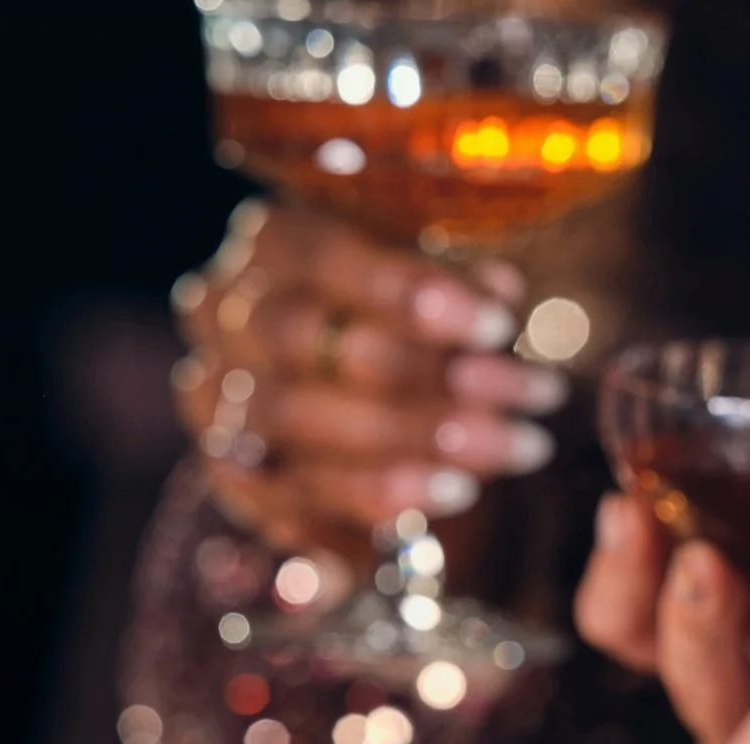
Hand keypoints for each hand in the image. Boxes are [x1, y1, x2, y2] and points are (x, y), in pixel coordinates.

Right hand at [172, 199, 569, 554]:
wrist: (335, 396)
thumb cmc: (392, 318)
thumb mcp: (423, 282)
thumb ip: (451, 283)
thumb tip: (497, 288)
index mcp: (269, 242)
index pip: (320, 256)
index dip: (406, 290)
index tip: (499, 322)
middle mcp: (223, 313)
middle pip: (301, 339)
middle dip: (424, 373)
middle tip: (533, 394)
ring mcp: (215, 396)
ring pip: (295, 419)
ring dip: (415, 440)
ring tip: (519, 446)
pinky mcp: (232, 472)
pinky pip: (295, 492)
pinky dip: (379, 495)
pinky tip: (457, 491)